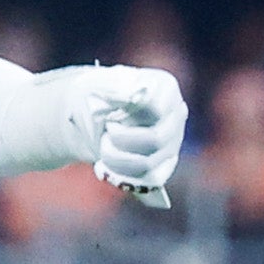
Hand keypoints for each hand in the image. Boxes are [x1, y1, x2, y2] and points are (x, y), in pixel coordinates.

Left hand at [68, 65, 186, 207]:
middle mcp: (175, 116)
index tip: (110, 109)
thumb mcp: (98, 83)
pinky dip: (120, 173)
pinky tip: (107, 162)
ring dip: (115, 157)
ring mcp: (172, 143)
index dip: (126, 113)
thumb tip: (130, 97)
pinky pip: (146, 181)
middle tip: (107, 128)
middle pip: (155, 139)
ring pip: (148, 164)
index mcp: (164, 88)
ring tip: (104, 143)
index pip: (154, 109)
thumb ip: (115, 90)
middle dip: (120, 138)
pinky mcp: (162, 166)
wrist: (88, 113)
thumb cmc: (95, 93)